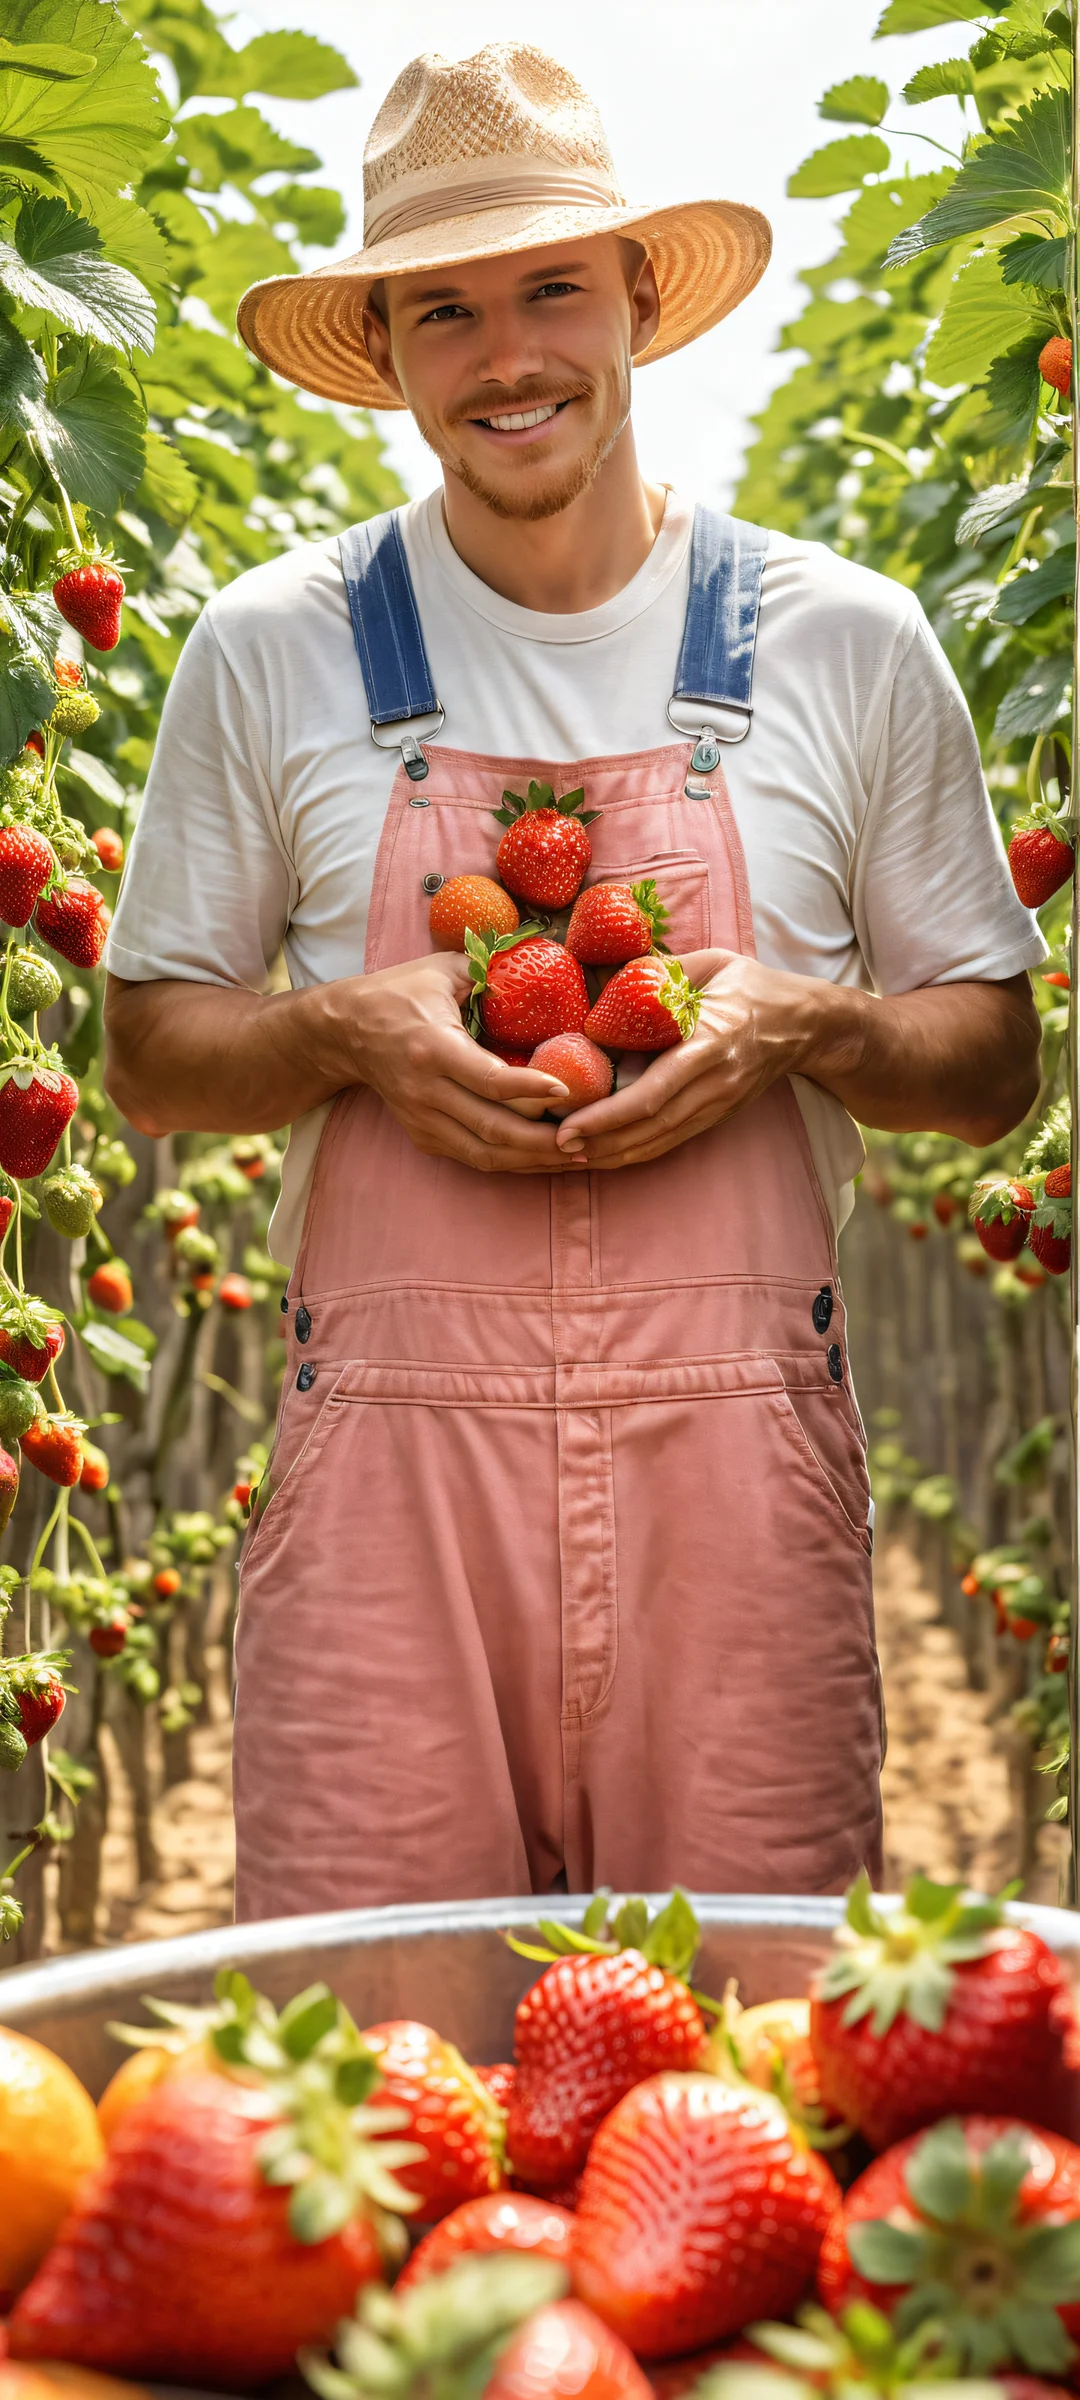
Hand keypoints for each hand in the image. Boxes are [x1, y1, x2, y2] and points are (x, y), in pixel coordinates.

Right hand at [344, 950, 580, 1173]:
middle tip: (584, 1136)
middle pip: (492, 1128)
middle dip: (543, 1139)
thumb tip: (535, 962)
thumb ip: (488, 967)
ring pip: (485, 1154)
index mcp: (433, 1047)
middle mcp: (425, 1090)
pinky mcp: (423, 1135)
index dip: (530, 1087)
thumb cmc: (401, 993)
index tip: (567, 1088)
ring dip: (532, 1160)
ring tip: (574, 1154)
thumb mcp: (441, 970)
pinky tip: (543, 1157)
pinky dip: (511, 1162)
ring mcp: (422, 1118)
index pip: (488, 1079)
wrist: (345, 1031)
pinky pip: (473, 1157)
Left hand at [554, 949, 833, 1169]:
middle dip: (600, 1143)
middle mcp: (715, 1083)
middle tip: (553, 1147)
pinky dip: (633, 1152)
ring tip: (566, 1156)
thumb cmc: (752, 987)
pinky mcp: (716, 1116)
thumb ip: (661, 973)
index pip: (654, 1092)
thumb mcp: (711, 964)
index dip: (608, 1115)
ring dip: (611, 1154)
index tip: (568, 1124)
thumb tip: (606, 983)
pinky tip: (601, 1153)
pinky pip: (670, 1141)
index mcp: (710, 1043)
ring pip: (659, 1142)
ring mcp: (718, 1105)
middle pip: (651, 1128)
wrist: (806, 1024)